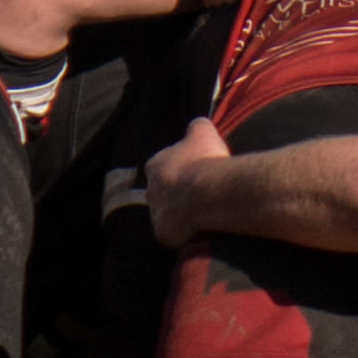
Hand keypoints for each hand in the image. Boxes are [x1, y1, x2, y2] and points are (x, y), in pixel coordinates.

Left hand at [144, 116, 235, 247]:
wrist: (208, 194)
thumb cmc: (205, 161)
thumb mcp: (204, 132)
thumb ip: (197, 126)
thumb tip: (197, 124)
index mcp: (155, 165)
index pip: (163, 165)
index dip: (180, 168)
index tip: (195, 170)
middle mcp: (150, 190)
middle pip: (162, 191)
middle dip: (176, 192)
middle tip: (198, 193)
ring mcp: (155, 214)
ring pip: (167, 213)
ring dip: (180, 213)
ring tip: (202, 212)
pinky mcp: (163, 233)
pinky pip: (173, 233)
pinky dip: (185, 231)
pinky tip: (201, 227)